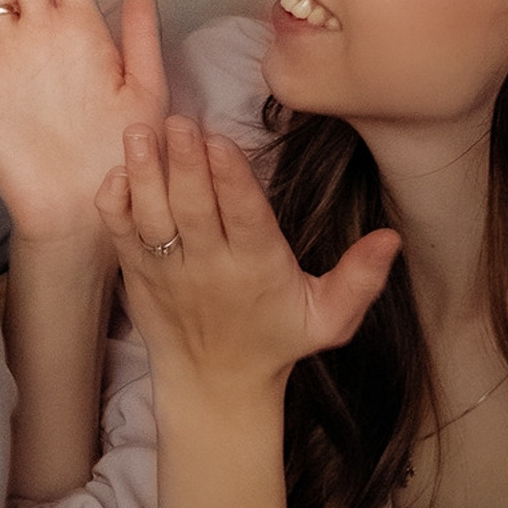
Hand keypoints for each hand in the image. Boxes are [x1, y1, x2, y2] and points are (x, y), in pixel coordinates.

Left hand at [100, 117, 397, 401]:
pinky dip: (115, 205)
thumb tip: (391, 238)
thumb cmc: (274, 339)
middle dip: (186, 165)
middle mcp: (210, 268)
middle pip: (194, 211)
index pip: (244, 219)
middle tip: (180, 122)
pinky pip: (121, 235)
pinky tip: (116, 173)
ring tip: (140, 133)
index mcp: (258, 269)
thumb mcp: (329, 318)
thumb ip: (360, 278)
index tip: (221, 141)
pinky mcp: (137, 272)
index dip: (231, 180)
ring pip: (153, 218)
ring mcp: (168, 270)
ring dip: (145, 174)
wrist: (214, 386)